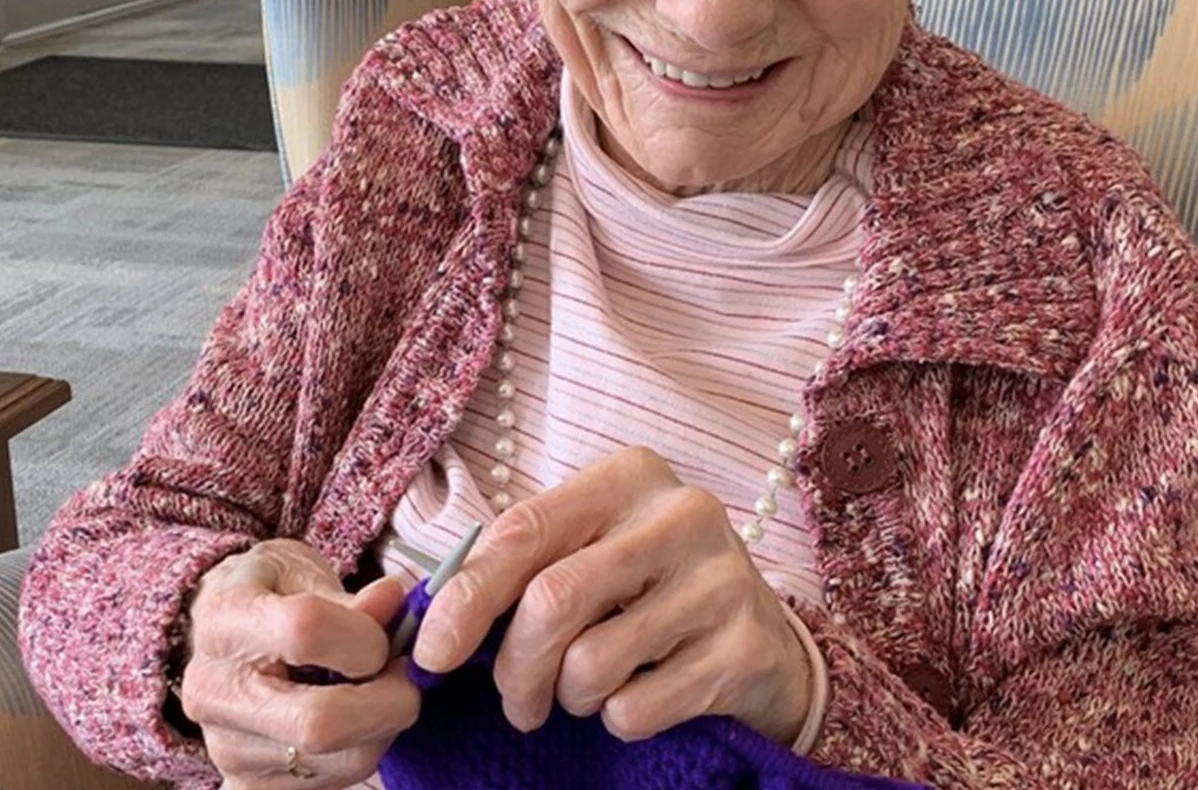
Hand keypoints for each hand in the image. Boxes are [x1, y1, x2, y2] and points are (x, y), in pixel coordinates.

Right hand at [180, 539, 418, 787]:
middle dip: (390, 701)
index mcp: (224, 621)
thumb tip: (392, 602)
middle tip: (407, 678)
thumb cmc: (270, 596)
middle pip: (320, 722)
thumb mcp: (301, 570)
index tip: (385, 635)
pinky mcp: (250, 787)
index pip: (304, 632)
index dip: (365, 636)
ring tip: (377, 694)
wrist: (225, 640)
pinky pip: (335, 783)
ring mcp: (228, 750)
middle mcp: (215, 694)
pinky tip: (355, 722)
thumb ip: (350, 595)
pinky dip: (363, 752)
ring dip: (383, 728)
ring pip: (342, 761)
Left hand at [411, 447, 813, 744]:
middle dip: (514, 667)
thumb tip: (432, 623)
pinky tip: (639, 698)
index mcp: (630, 477)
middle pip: (552, 601)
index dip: (466, 597)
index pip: (523, 531)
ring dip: (569, 698)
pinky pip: (637, 708)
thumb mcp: (591, 555)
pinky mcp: (744, 649)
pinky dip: (617, 720)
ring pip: (591, 663)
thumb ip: (522, 569)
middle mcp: (682, 515)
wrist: (765, 646)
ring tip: (586, 692)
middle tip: (516, 702)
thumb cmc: (649, 594)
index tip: (432, 652)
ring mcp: (721, 580)